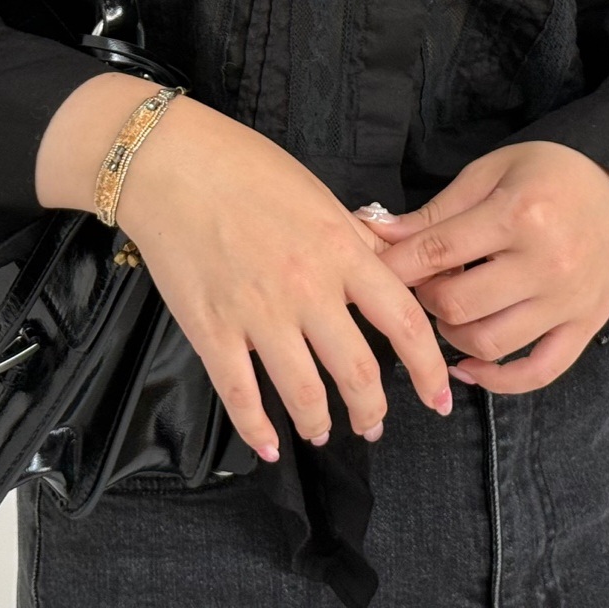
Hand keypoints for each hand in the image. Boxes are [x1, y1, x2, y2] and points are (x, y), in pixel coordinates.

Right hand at [90, 92, 453, 459]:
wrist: (170, 164)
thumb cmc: (243, 166)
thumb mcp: (315, 192)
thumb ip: (355, 237)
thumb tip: (390, 266)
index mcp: (340, 250)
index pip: (404, 321)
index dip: (428, 368)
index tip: (438, 395)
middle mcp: (307, 288)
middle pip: (359, 371)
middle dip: (373, 411)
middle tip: (374, 425)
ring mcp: (258, 313)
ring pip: (305, 395)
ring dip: (320, 425)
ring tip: (323, 432)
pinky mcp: (211, 330)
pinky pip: (241, 396)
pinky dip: (257, 430)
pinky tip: (268, 444)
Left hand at [351, 141, 608, 393]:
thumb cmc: (554, 170)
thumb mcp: (491, 171)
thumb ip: (437, 210)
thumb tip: (377, 231)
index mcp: (517, 215)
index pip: (436, 252)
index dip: (395, 266)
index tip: (372, 271)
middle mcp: (544, 264)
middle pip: (458, 304)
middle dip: (424, 298)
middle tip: (420, 284)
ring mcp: (568, 301)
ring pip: (490, 343)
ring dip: (452, 335)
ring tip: (447, 311)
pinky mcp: (587, 326)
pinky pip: (538, 372)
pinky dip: (498, 381)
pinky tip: (467, 366)